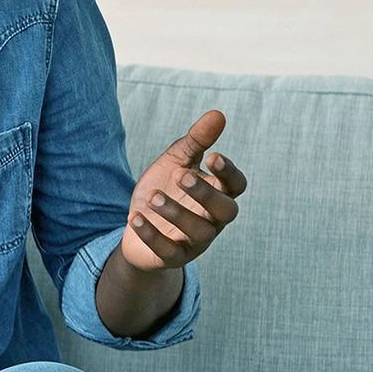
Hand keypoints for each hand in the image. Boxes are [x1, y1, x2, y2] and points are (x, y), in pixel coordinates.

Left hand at [120, 109, 249, 272]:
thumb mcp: (176, 162)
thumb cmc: (166, 189)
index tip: (213, 157)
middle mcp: (212, 219)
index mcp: (218, 193)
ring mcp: (195, 241)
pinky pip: (169, 251)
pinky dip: (153, 235)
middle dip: (206, 193)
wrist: (138, 224)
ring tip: (153, 197)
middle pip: (225, 211)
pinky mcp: (173, 257)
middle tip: (181, 175)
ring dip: (177, 213)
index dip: (229, 173)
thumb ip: (196, 141)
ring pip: (199, 233)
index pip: (236, 186)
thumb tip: (218, 114)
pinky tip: (135, 217)